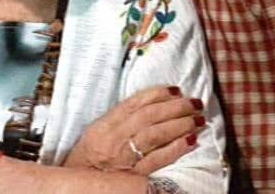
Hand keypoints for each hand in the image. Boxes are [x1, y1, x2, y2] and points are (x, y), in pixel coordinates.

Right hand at [63, 85, 206, 175]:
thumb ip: (118, 120)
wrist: (77, 189)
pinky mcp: (133, 176)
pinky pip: (158, 159)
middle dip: (175, 107)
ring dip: (180, 124)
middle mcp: (113, 139)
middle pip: (149, 116)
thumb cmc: (87, 162)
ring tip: (198, 119)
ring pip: (155, 134)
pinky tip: (191, 141)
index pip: (134, 104)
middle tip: (194, 102)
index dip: (157, 94)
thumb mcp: (95, 135)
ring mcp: (124, 158)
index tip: (176, 90)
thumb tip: (149, 104)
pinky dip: (176, 148)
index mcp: (104, 126)